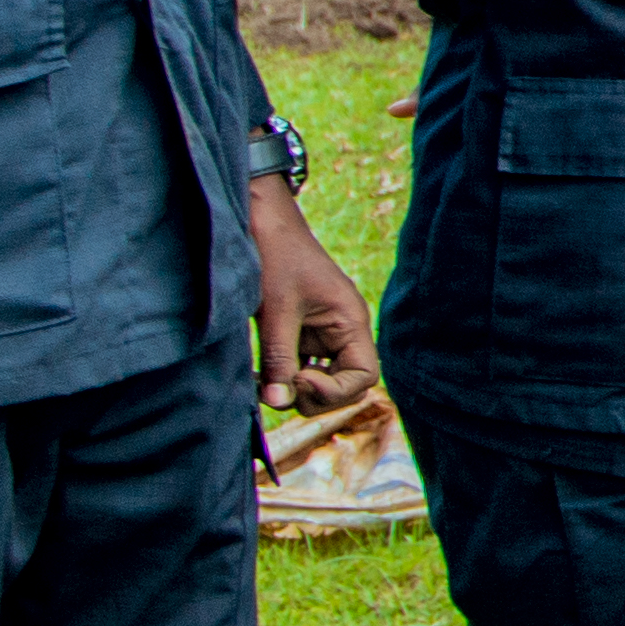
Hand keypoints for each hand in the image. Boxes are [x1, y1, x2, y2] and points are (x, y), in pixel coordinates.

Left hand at [249, 179, 377, 409]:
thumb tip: (278, 403)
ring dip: (297, 390)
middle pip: (347, 385)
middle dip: (316, 396)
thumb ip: (279, 359)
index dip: (335, 390)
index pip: (364, 375)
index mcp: (351, 321)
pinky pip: (300, 368)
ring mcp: (321, 334)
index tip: (299, 382)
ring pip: (322, 381)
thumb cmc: (275, 257)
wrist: (260, 222)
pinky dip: (284, 378)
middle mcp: (342, 331)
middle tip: (279, 388)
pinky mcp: (299, 333)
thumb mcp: (276, 312)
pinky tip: (261, 377)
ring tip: (265, 383)